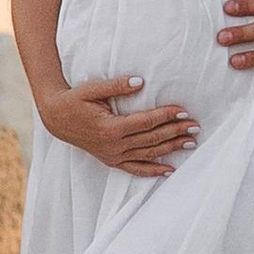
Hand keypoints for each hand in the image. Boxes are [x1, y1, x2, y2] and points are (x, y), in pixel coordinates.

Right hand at [37, 75, 195, 176]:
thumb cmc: (75, 100)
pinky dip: (153, 171)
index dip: (166, 116)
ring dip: (170, 149)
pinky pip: (135, 169)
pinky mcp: (111, 160)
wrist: (56, 119)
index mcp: (111, 128)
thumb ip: (117, 85)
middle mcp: (114, 146)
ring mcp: (113, 156)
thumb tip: (140, 82)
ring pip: (148, 154)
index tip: (184, 111)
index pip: (146, 122)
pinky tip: (169, 170)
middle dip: (175, 132)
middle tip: (196, 126)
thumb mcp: (92, 88)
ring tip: (191, 143)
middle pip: (151, 139)